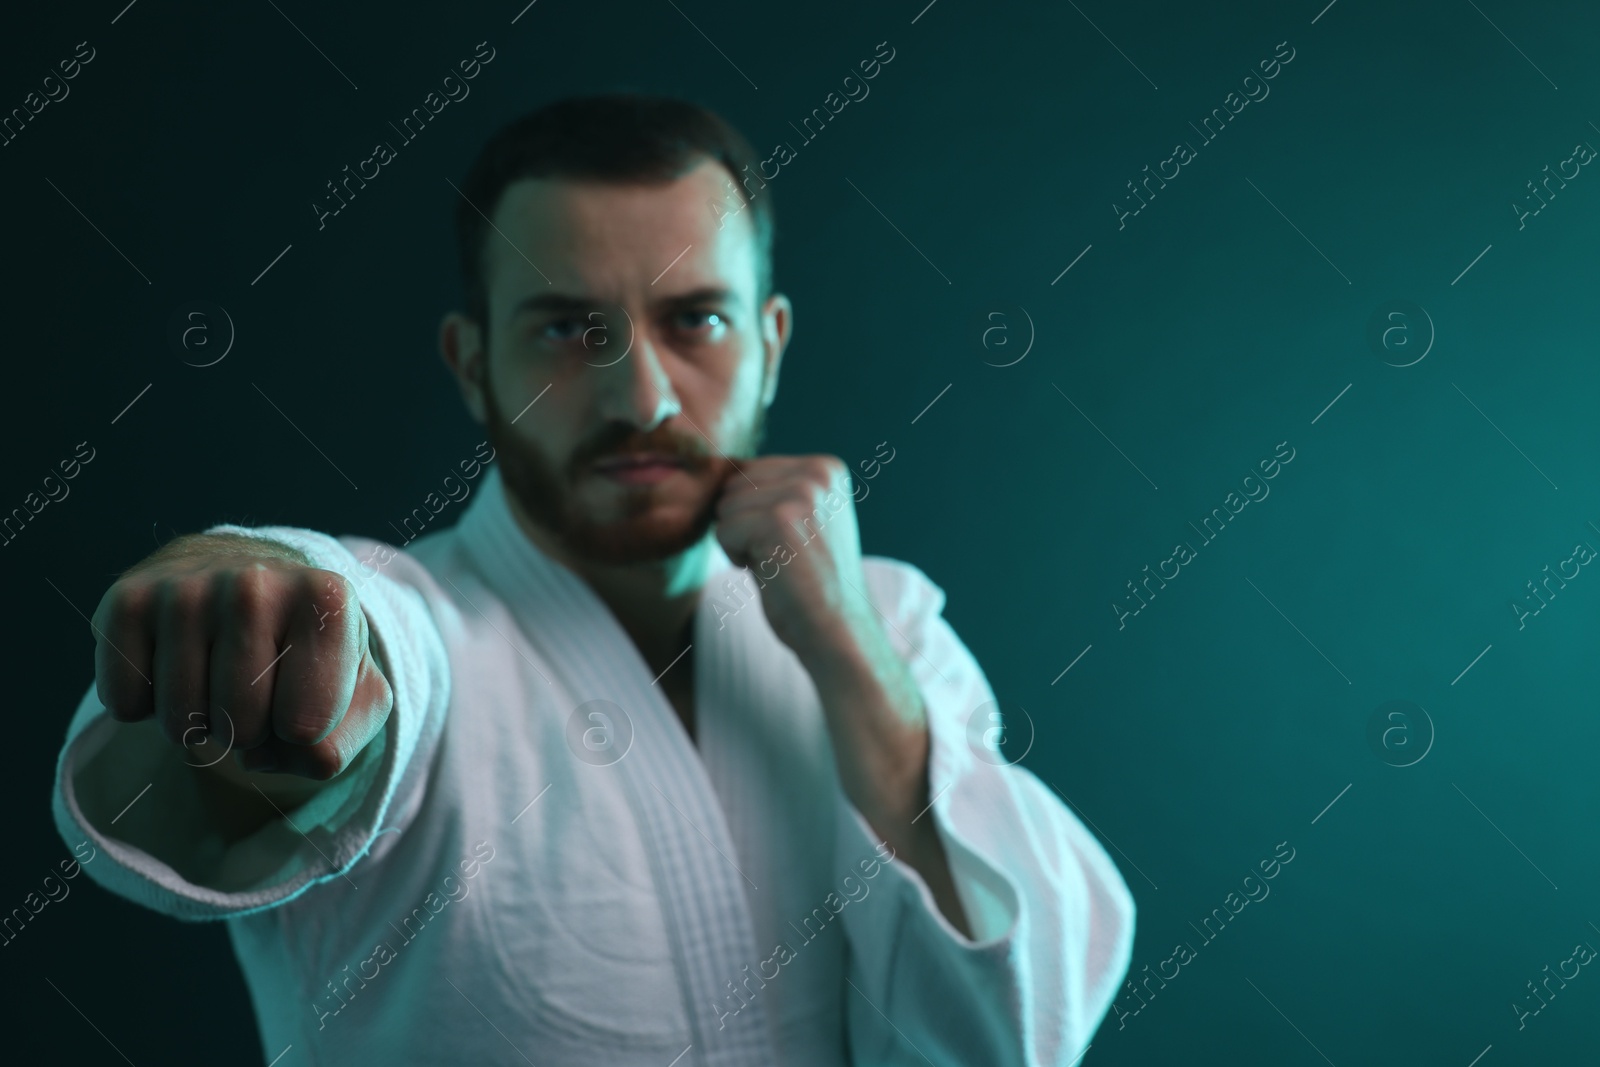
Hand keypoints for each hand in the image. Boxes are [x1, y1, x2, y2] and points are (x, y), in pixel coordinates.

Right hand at [90, 534, 392, 780]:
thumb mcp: (355, 694)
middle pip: (242, 726)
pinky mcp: (127, 600)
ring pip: (181, 722)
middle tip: (254, 690)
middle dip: (250, 732)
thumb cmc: (306, 651)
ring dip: (198, 723)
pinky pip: (125, 704)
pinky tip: (173, 665)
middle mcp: (256, 583)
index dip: (301, 734)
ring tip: (216, 677)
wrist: (248, 583)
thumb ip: (341, 741)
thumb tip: (290, 754)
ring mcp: (186, 588)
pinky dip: (146, 707)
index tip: (302, 694)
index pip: (306, 726)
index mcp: (327, 599)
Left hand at [711, 455, 874, 663]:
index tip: (791, 543)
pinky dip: (737, 558)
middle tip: (784, 556)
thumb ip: (771, 491)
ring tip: (780, 563)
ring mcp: (801, 494)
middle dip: (745, 525)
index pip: (750, 472)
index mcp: (826, 467)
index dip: (756, 515)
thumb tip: (719, 469)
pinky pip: (724, 531)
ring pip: (726, 507)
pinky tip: (772, 572)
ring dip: (741, 542)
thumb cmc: (810, 582)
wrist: (836, 630)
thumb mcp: (799, 520)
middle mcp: (817, 473)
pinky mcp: (780, 520)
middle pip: (734, 485)